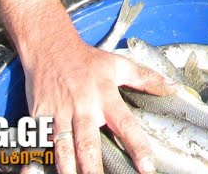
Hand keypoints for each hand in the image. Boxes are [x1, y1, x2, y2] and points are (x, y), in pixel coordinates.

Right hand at [20, 35, 176, 173]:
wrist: (50, 46)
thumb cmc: (87, 59)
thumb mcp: (119, 65)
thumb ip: (147, 79)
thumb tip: (173, 87)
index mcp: (105, 96)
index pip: (125, 124)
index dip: (137, 146)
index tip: (147, 167)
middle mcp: (82, 107)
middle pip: (88, 143)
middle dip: (93, 167)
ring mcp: (58, 113)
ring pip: (62, 146)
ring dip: (67, 167)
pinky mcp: (38, 116)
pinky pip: (36, 141)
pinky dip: (35, 158)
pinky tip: (35, 172)